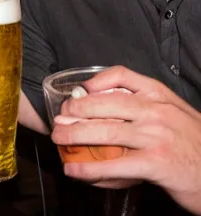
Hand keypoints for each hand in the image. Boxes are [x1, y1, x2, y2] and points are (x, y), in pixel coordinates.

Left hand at [52, 66, 200, 214]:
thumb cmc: (194, 142)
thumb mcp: (174, 113)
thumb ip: (145, 105)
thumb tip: (105, 105)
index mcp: (158, 95)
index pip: (121, 75)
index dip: (95, 81)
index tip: (78, 91)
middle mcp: (155, 111)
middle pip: (104, 104)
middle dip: (75, 111)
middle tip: (58, 120)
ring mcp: (155, 136)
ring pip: (104, 132)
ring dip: (74, 137)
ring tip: (58, 140)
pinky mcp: (156, 163)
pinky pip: (114, 165)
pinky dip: (89, 169)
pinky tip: (75, 171)